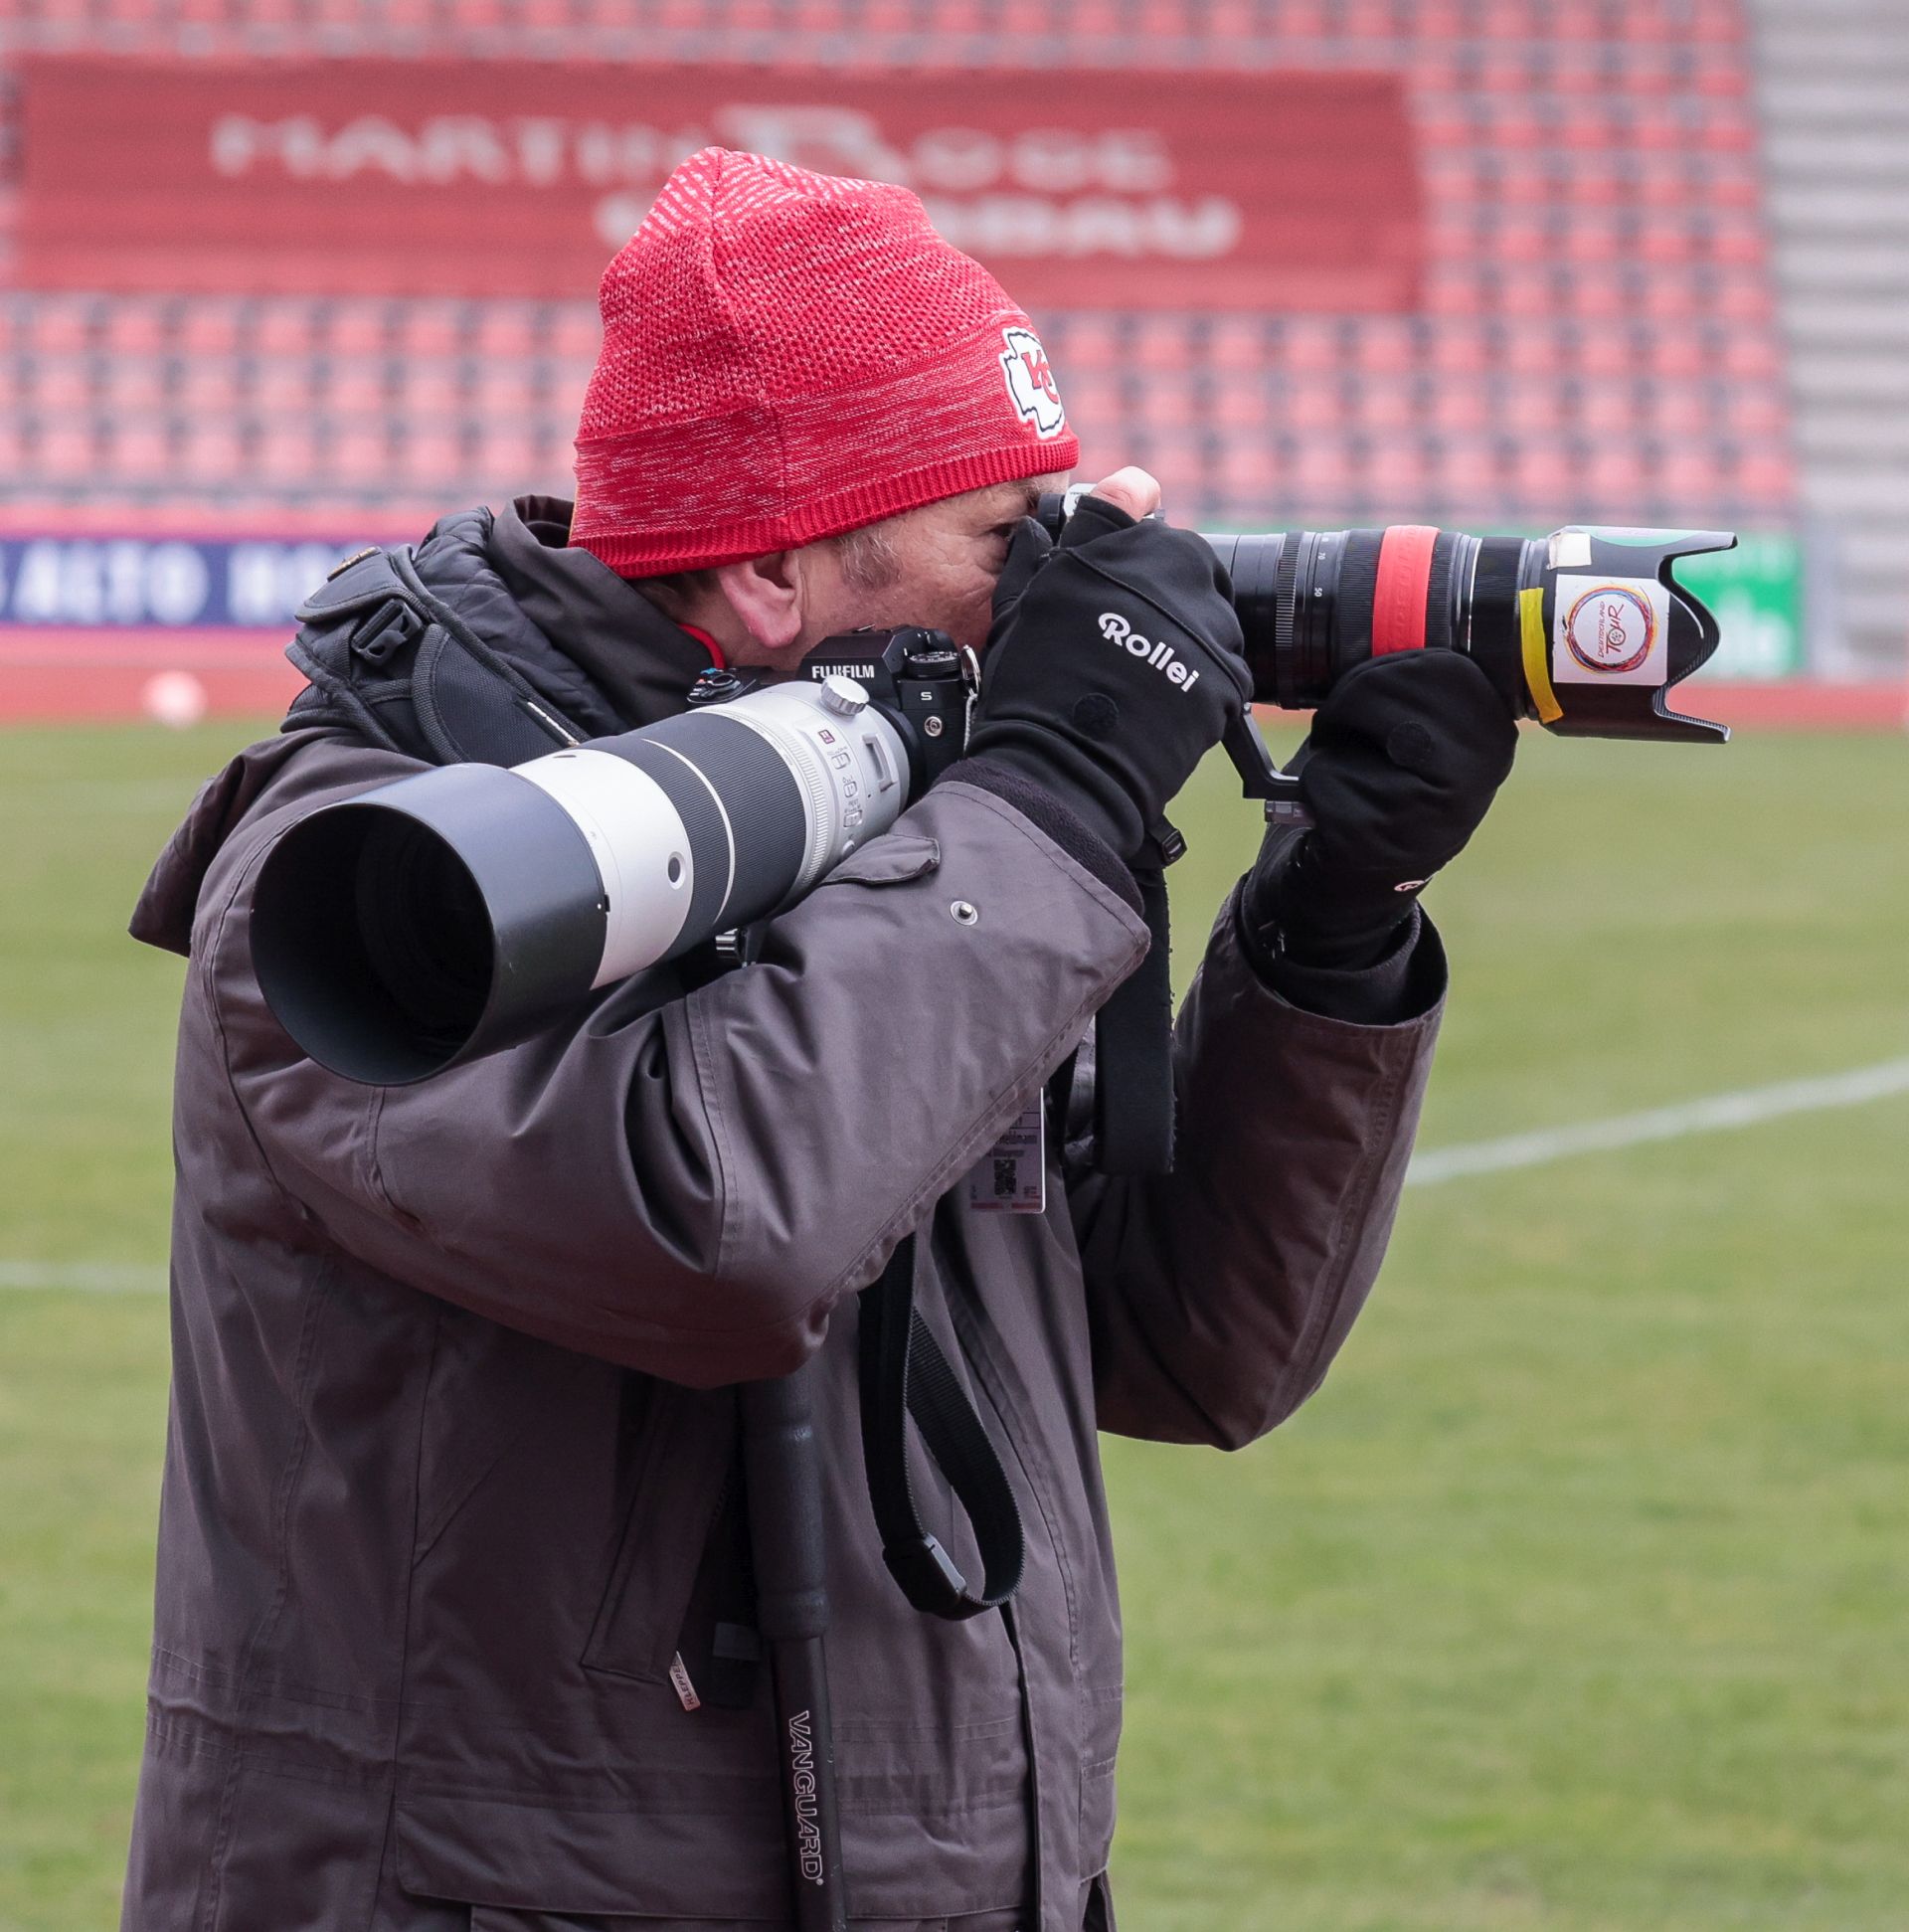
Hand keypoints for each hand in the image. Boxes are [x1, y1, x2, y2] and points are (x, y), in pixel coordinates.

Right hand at [966, 472, 1248, 862]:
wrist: (1066, 766)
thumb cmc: (1034, 685)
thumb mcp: (1023, 601)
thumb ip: (1044, 550)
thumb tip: (1050, 525)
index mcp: (1126, 540)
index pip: (1136, 497)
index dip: (1124, 520)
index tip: (1118, 539)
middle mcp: (1177, 569)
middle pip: (1181, 563)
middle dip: (1158, 591)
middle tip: (1121, 636)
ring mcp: (1211, 622)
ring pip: (1207, 614)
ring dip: (1183, 635)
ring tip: (1137, 678)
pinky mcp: (1230, 675)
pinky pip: (1221, 667)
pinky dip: (1198, 681)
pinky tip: (1159, 703)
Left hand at [1244, 650, 1517, 967]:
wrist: (1354, 882)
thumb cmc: (1376, 784)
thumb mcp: (1415, 726)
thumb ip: (1414, 680)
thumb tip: (1372, 606)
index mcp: (1492, 727)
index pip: (1431, 659)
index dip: (1380, 674)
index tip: (1371, 703)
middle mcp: (1479, 766)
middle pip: (1385, 682)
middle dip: (1349, 704)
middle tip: (1349, 737)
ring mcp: (1436, 805)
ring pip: (1351, 724)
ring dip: (1332, 747)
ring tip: (1353, 775)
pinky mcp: (1383, 838)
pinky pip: (1322, 779)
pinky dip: (1313, 793)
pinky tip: (1340, 817)